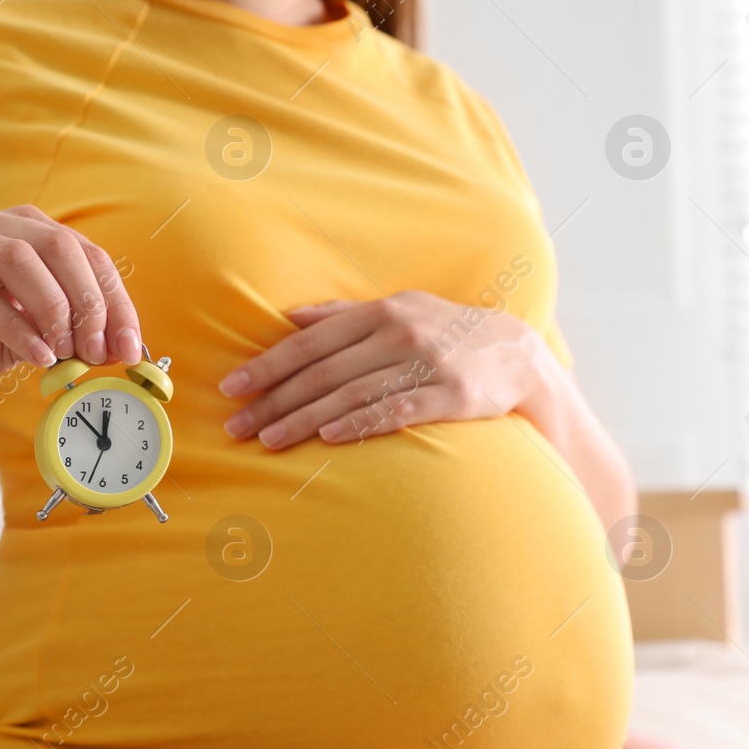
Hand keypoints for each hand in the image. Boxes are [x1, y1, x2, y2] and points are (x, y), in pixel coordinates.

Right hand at [0, 204, 140, 390]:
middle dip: (90, 303)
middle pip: (59, 246)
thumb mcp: (31, 335)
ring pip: (19, 259)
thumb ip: (71, 335)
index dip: (117, 302)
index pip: (89, 255)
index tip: (131, 349)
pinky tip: (36, 356)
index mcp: (25, 229)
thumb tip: (120, 351)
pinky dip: (16, 327)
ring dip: (54, 309)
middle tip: (97, 352)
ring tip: (65, 352)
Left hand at [219, 290, 553, 450]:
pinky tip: (328, 438)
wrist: (516, 353)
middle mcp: (400, 333)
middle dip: (275, 400)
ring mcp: (427, 364)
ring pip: (352, 395)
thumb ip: (344, 315)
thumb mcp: (400, 309)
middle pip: (324, 372)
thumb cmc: (446, 331)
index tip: (232, 387)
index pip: (311, 341)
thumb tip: (290, 316)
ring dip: (305, 419)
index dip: (269, 365)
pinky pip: (396, 411)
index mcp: (381, 311)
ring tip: (269, 439)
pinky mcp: (452, 397)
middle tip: (238, 425)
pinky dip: (359, 424)